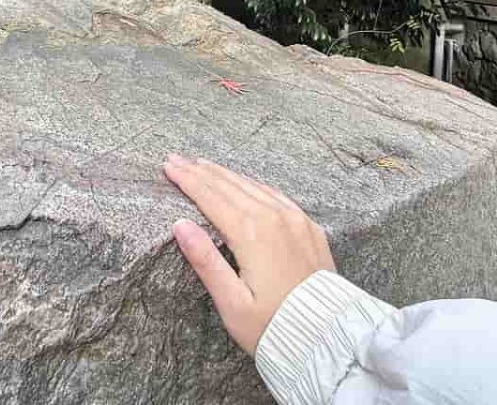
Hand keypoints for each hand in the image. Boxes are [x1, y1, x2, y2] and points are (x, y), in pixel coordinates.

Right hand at [162, 154, 335, 353]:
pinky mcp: (309, 227)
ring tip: (203, 164)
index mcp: (252, 234)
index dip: (187, 180)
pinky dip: (254, 184)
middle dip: (200, 170)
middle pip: (230, 186)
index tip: (168, 165)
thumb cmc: (273, 326)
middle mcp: (275, 219)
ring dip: (225, 174)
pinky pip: (276, 195)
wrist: (328, 337)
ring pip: (253, 186)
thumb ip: (205, 261)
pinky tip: (244, 181)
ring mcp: (295, 220)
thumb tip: (180, 224)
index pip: (211, 197)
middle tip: (178, 158)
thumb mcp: (232, 303)